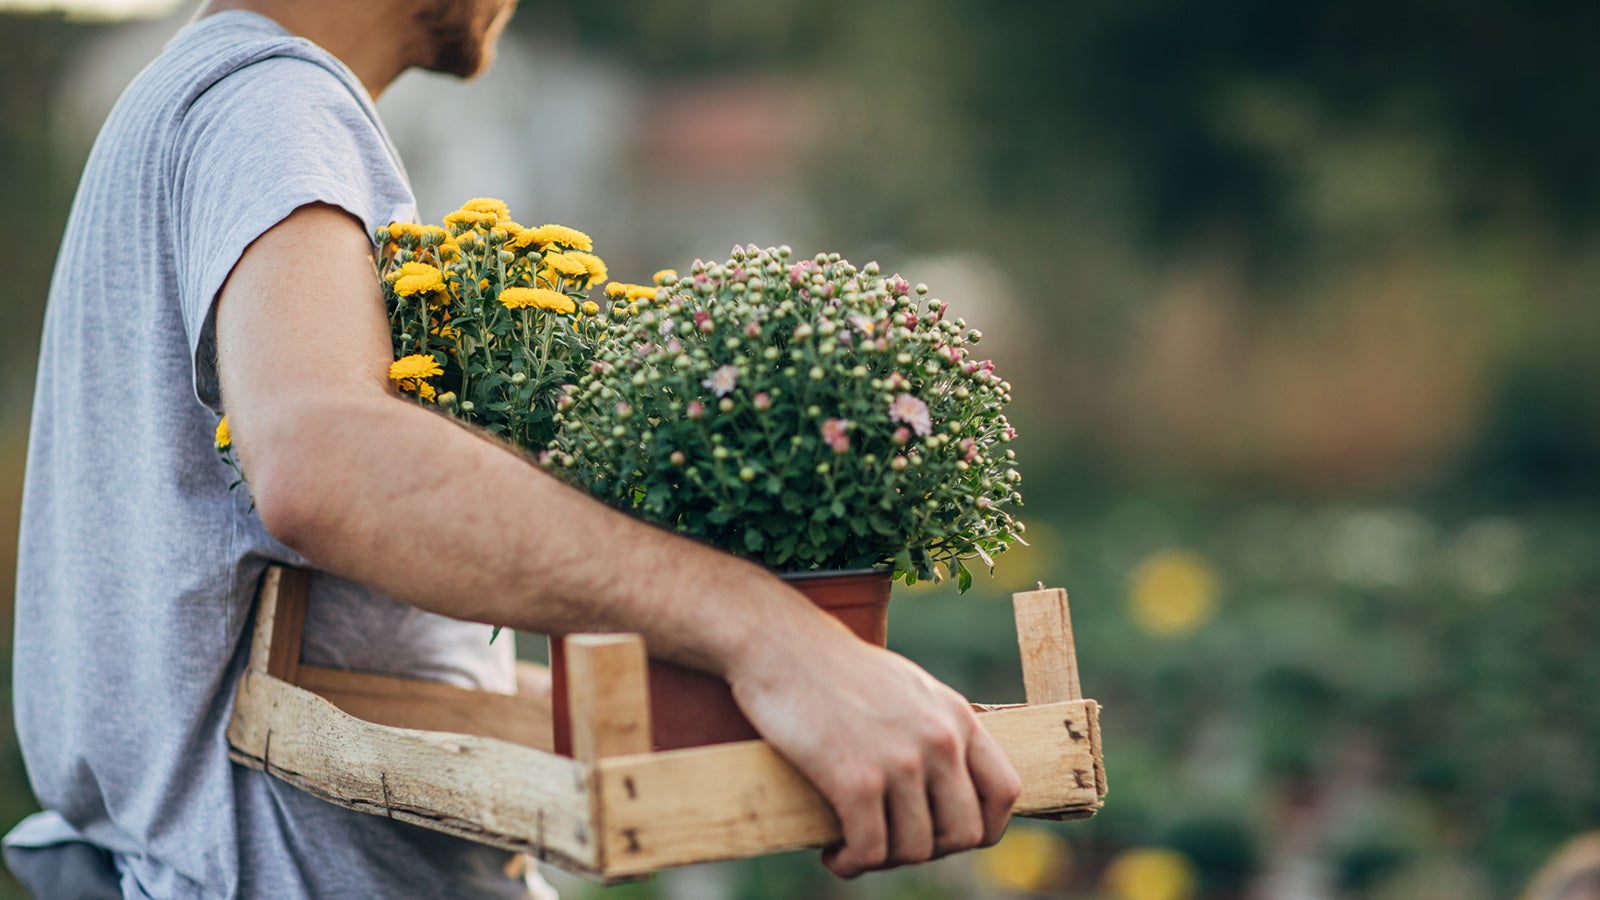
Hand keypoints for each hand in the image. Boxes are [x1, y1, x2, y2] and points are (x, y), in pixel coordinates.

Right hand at [728, 625, 1021, 877]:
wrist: (778, 643)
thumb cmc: (835, 668)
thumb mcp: (908, 689)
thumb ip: (936, 729)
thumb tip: (947, 782)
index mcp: (956, 716)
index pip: (1006, 792)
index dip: (983, 828)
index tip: (945, 835)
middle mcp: (939, 739)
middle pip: (965, 833)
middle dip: (929, 850)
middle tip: (891, 841)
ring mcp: (900, 760)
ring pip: (916, 850)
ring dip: (884, 860)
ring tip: (855, 847)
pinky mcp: (854, 778)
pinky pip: (870, 850)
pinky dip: (851, 863)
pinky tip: (833, 854)